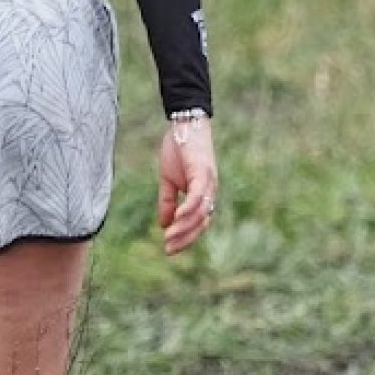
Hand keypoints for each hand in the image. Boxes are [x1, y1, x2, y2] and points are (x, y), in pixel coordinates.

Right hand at [156, 116, 218, 255]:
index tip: (169, 250)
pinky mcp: (203, 173)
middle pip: (201, 223)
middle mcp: (209, 192)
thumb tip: (165, 224)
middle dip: (185, 239)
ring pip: (200, 213)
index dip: (185, 238)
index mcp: (202, 195)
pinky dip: (189, 209)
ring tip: (169, 238)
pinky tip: (177, 219)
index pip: (197, 224)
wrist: (184, 124)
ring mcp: (208, 183)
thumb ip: (168, 202)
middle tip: (168, 250)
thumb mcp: (168, 181)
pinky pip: (197, 196)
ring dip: (184, 228)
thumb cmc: (178, 150)